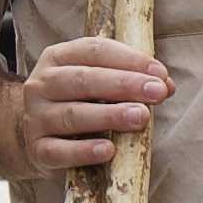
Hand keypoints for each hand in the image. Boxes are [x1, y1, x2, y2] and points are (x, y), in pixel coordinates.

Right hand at [15, 35, 168, 172]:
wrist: (39, 136)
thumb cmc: (81, 102)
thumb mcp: (102, 83)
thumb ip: (132, 79)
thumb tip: (166, 86)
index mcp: (58, 58)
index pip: (94, 50)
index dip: (130, 60)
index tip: (161, 74)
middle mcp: (42, 85)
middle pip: (83, 80)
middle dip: (124, 85)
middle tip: (157, 92)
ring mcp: (36, 117)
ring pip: (72, 115)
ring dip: (109, 116)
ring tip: (140, 117)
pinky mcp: (37, 149)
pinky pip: (58, 151)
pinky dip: (83, 152)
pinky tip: (108, 150)